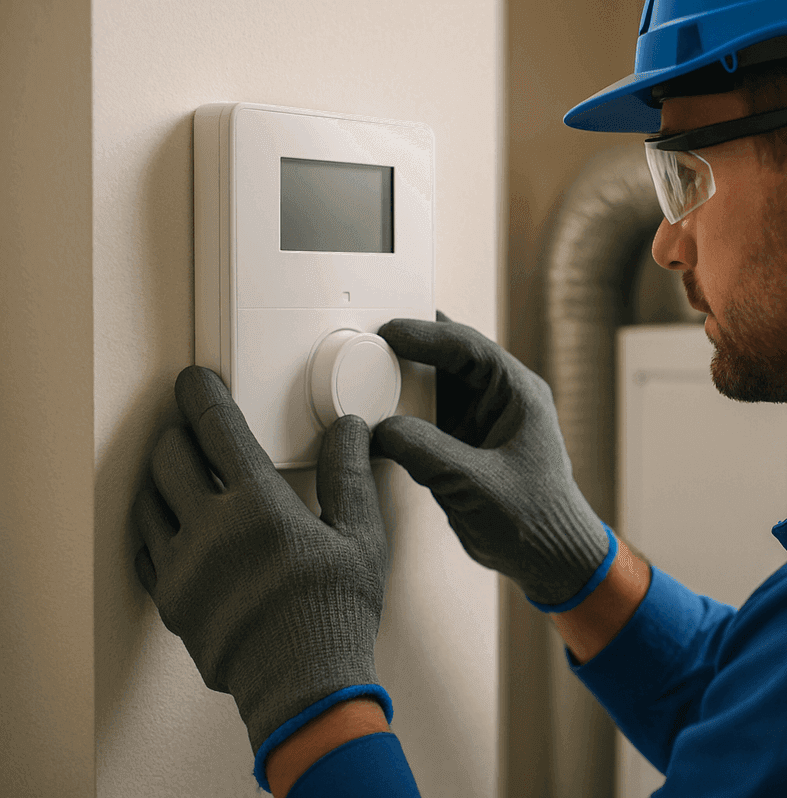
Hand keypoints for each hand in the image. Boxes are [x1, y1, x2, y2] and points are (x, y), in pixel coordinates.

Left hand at [133, 366, 388, 755]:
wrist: (305, 685)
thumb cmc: (337, 613)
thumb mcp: (362, 537)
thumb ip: (350, 475)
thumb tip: (350, 428)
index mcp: (259, 505)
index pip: (216, 427)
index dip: (202, 394)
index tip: (196, 380)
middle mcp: (210, 529)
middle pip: (169, 455)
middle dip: (178, 431)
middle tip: (192, 426)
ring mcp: (183, 567)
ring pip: (148, 499)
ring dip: (162, 475)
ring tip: (180, 471)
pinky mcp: (170, 600)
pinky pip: (145, 548)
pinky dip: (155, 525)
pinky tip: (174, 524)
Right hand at [371, 312, 613, 608]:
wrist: (549, 558)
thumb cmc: (535, 520)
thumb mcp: (476, 485)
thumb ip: (427, 453)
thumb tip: (381, 430)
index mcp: (519, 394)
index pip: (468, 347)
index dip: (426, 334)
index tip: (388, 332)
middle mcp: (502, 398)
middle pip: (450, 356)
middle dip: (410, 348)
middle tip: (368, 341)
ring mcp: (483, 419)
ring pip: (437, 383)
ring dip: (404, 379)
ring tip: (366, 372)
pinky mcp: (465, 443)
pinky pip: (430, 414)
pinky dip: (404, 410)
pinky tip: (378, 413)